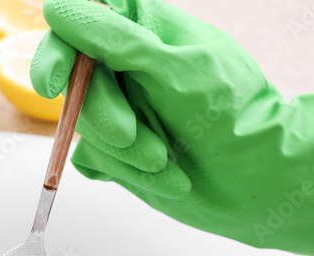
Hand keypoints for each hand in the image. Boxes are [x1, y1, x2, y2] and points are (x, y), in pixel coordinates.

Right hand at [29, 0, 313, 255]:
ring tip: (166, 160)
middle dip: (103, 115)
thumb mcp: (172, 71)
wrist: (259, 181)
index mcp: (143, 30)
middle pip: (77, 86)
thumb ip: (114, 41)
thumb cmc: (232, 115)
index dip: (58, 54)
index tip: (54, 83)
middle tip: (129, 135)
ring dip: (125, 152)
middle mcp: (127, 68)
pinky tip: (165, 175)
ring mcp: (122, 110)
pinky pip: (94, 161)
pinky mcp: (118, 152)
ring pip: (85, 130)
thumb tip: (58, 10)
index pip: (79, 28)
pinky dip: (126, 173)